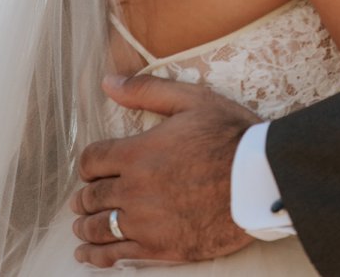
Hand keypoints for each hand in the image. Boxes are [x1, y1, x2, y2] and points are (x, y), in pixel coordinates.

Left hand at [71, 75, 257, 267]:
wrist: (259, 181)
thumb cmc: (230, 135)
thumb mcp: (192, 100)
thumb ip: (147, 90)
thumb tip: (108, 82)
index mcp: (137, 153)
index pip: (92, 161)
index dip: (89, 164)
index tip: (94, 168)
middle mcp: (133, 190)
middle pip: (91, 197)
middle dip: (84, 197)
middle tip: (82, 199)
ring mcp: (145, 223)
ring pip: (98, 229)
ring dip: (85, 227)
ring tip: (81, 227)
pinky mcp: (159, 248)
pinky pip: (116, 256)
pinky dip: (96, 257)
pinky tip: (87, 256)